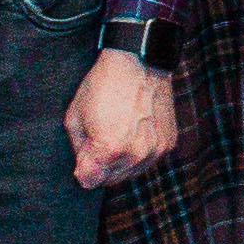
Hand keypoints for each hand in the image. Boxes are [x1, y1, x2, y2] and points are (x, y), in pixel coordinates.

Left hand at [67, 48, 177, 191]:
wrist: (138, 61)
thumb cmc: (103, 86)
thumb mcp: (74, 117)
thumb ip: (78, 151)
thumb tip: (84, 171)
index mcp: (110, 150)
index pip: (88, 181)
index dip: (82, 167)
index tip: (84, 151)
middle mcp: (136, 155)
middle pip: (109, 180)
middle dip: (101, 165)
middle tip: (99, 137)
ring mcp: (155, 150)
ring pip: (130, 173)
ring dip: (120, 161)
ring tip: (118, 132)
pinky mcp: (168, 143)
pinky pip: (147, 160)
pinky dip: (138, 152)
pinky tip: (134, 129)